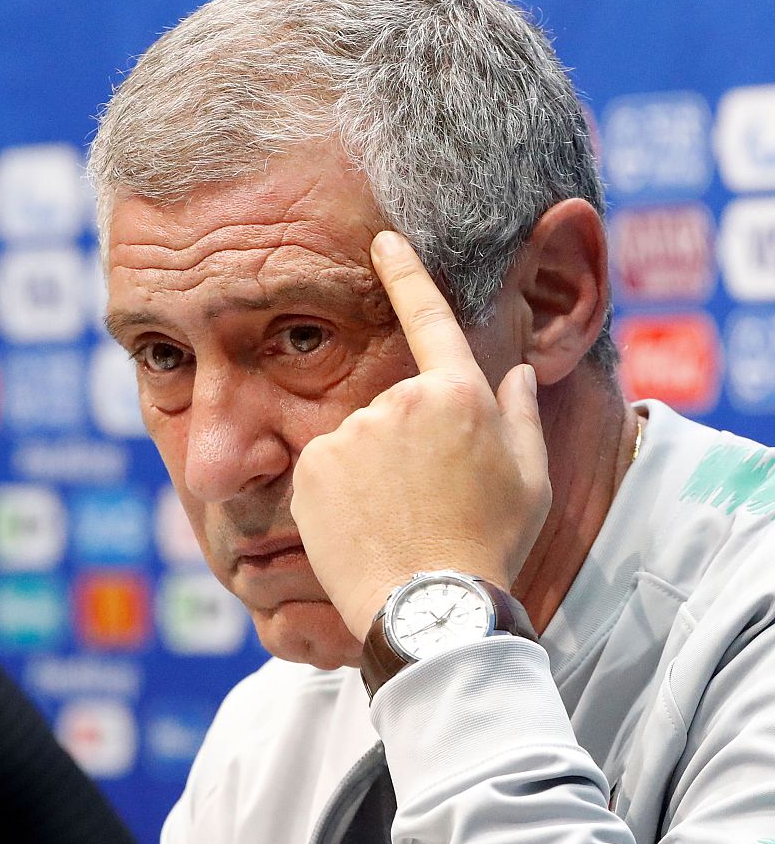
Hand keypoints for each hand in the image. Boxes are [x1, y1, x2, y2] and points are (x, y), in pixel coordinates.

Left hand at [289, 231, 550, 639]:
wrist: (430, 604)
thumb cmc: (490, 543)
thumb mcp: (530, 477)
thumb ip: (517, 412)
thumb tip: (510, 369)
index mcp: (457, 394)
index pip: (427, 317)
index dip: (405, 273)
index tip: (382, 239)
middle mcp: (397, 402)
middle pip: (395, 407)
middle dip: (405, 442)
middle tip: (429, 500)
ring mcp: (348, 433)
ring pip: (358, 440)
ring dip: (372, 471)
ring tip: (398, 520)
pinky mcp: (312, 467)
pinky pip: (326, 469)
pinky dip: (340, 493)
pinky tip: (364, 527)